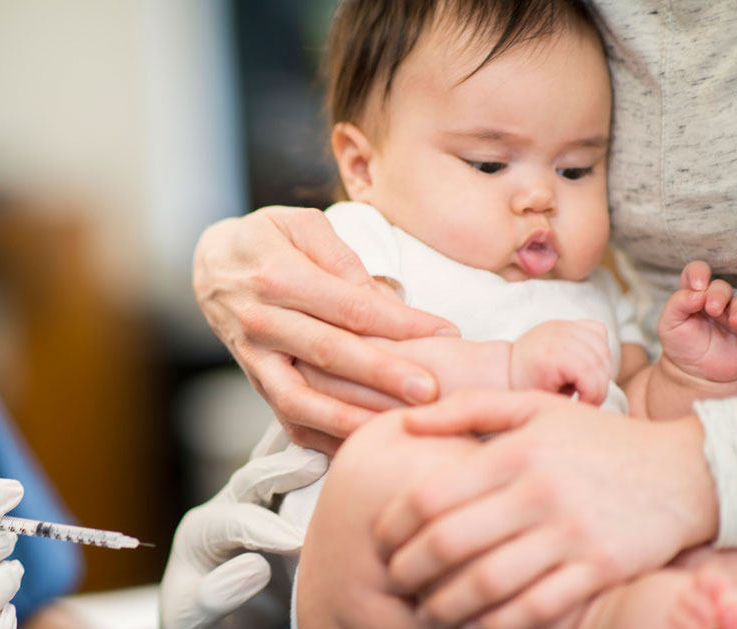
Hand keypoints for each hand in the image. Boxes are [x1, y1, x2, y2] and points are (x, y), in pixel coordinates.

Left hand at [160, 443, 328, 628]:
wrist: (215, 624)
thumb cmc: (200, 624)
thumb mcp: (191, 616)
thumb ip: (216, 593)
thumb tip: (255, 566)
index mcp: (200, 533)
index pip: (232, 521)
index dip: (264, 528)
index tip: (296, 542)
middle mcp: (226, 508)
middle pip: (251, 478)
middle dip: (283, 470)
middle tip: (317, 464)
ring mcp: (253, 505)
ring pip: (274, 466)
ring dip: (301, 448)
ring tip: (332, 436)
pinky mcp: (280, 509)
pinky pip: (297, 478)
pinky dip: (316, 457)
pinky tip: (343, 447)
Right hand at [193, 206, 456, 452]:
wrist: (210, 266)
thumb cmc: (266, 240)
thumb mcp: (301, 225)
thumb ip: (342, 259)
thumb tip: (383, 298)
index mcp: (279, 276)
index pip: (349, 306)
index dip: (400, 322)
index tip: (446, 333)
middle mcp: (262, 321)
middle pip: (329, 354)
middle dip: (382, 375)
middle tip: (429, 392)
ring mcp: (255, 357)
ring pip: (301, 399)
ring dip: (349, 419)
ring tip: (395, 429)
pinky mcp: (256, 381)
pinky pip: (288, 420)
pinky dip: (324, 439)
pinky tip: (363, 447)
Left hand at [370, 391, 716, 628]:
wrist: (683, 470)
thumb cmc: (596, 439)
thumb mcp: (533, 407)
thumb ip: (465, 408)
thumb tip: (405, 421)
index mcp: (514, 452)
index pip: (431, 494)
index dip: (394, 522)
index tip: (380, 537)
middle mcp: (538, 493)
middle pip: (451, 543)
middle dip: (410, 568)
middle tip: (395, 577)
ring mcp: (570, 534)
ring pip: (488, 582)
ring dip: (446, 604)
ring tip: (426, 608)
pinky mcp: (600, 569)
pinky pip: (537, 607)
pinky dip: (499, 622)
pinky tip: (478, 623)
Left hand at [510, 320, 611, 404]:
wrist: (508, 367)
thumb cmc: (525, 388)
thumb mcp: (546, 401)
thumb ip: (571, 403)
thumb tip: (593, 409)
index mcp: (552, 354)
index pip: (590, 377)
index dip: (593, 397)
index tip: (582, 405)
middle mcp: (559, 335)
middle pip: (599, 364)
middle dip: (598, 387)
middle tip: (586, 398)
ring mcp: (564, 326)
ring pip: (603, 350)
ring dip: (601, 371)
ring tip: (586, 385)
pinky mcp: (569, 323)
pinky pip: (599, 332)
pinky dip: (599, 350)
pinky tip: (587, 365)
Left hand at [659, 261, 736, 382]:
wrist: (697, 373)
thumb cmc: (681, 345)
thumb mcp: (669, 325)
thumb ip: (677, 305)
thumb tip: (697, 293)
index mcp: (693, 295)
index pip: (697, 271)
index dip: (699, 272)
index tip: (697, 285)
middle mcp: (715, 300)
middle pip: (721, 286)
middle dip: (718, 294)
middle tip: (712, 309)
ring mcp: (733, 313)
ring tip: (733, 321)